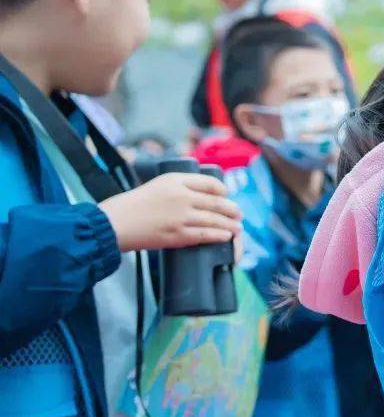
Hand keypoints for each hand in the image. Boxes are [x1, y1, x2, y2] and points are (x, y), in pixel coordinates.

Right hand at [100, 173, 242, 251]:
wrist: (113, 223)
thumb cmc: (131, 205)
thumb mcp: (157, 185)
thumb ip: (178, 186)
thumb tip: (200, 194)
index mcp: (175, 180)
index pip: (210, 183)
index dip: (222, 190)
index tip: (226, 195)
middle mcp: (181, 196)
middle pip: (217, 202)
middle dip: (231, 209)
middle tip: (238, 213)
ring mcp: (181, 216)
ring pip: (214, 219)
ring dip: (230, 224)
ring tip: (237, 227)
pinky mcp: (177, 235)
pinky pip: (205, 235)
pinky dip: (219, 235)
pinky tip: (226, 236)